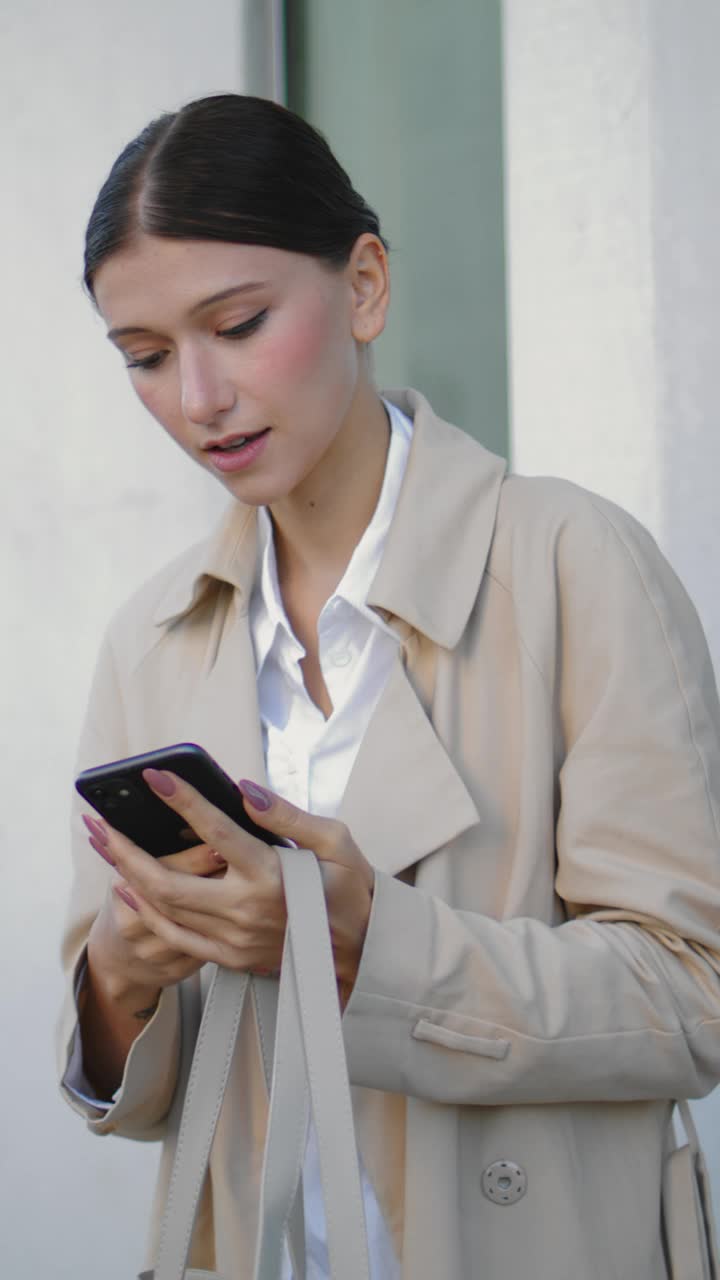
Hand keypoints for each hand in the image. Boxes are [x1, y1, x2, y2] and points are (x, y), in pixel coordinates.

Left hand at [85, 771, 375, 999]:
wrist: (363, 953)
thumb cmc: (350, 889)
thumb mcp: (335, 842)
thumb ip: (287, 816)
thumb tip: (244, 790)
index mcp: (272, 875)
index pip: (216, 831)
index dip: (183, 800)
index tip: (155, 776)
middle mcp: (246, 909)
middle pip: (168, 879)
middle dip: (125, 849)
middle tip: (97, 821)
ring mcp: (236, 938)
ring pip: (165, 908)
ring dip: (127, 875)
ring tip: (102, 846)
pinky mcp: (232, 958)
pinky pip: (176, 937)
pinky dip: (146, 912)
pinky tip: (127, 889)